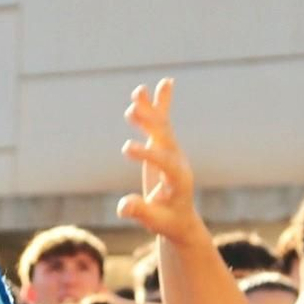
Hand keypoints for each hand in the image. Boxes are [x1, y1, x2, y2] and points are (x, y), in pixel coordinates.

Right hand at [117, 79, 200, 243]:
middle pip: (165, 138)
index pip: (164, 162)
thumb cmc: (167, 221)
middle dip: (150, 124)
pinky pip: (163, 122)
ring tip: (138, 91)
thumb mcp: (154, 221)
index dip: (147, 154)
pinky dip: (161, 103)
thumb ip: (140, 212)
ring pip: (162, 126)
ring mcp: (172, 151)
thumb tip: (123, 206)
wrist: (180, 218)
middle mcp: (178, 160)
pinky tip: (165, 82)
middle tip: (132, 111)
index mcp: (179, 180)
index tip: (126, 150)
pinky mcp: (164, 146)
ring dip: (149, 108)